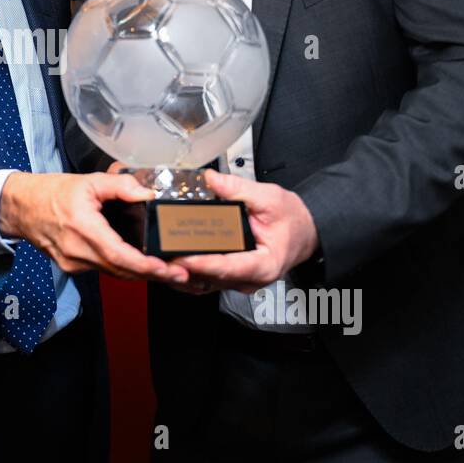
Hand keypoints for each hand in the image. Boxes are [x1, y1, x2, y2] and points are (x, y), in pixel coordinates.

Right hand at [0, 171, 188, 282]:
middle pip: (121, 270)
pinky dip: (122, 268)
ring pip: (113, 273)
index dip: (145, 266)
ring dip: (139, 273)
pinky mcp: (72, 267)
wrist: (20, 207)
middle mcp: (77, 252)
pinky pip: (103, 270)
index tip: (167, 269)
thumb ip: (120, 185)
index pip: (119, 255)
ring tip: (166, 271)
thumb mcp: (88, 181)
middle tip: (180, 274)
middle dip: (152, 274)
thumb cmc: (51, 192)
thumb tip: (147, 193)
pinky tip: (139, 264)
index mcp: (82, 228)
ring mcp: (73, 263)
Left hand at [169, 171, 318, 293]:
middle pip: (210, 278)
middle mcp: (249, 280)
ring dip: (181, 273)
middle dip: (183, 269)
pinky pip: (205, 279)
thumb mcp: (270, 198)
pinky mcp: (230, 278)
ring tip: (158, 258)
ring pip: (204, 283)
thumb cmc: (292, 219)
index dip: (202, 264)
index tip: (181, 258)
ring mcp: (239, 282)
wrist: (305, 232)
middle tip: (158, 256)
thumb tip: (212, 179)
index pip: (228, 268)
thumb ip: (239, 189)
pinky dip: (187, 272)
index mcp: (263, 265)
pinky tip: (169, 260)